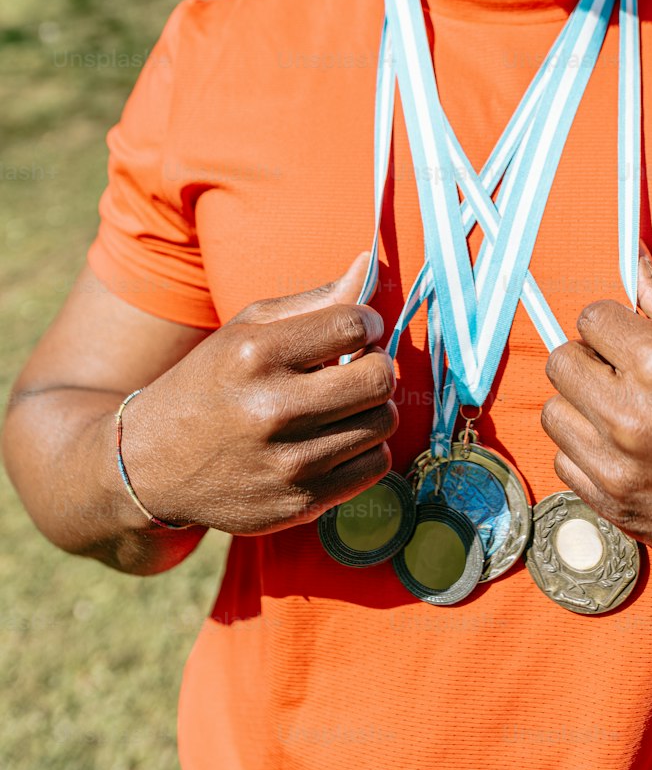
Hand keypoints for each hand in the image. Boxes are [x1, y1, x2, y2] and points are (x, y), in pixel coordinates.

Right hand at [122, 254, 397, 534]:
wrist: (149, 465)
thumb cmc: (209, 384)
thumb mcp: (245, 330)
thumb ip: (311, 301)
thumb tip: (367, 265)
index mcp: (256, 355)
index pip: (353, 325)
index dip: (368, 324)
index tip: (359, 331)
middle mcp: (272, 410)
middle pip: (379, 379)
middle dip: (377, 366)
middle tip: (357, 368)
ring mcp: (287, 463)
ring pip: (383, 423)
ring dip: (373, 409)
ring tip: (343, 405)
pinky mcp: (299, 504)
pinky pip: (374, 467)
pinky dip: (366, 449)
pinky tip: (337, 439)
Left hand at [541, 244, 651, 567]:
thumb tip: (632, 256)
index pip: (589, 317)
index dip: (611, 323)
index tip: (629, 336)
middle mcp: (630, 415)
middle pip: (560, 363)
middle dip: (589, 358)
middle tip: (623, 371)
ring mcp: (619, 466)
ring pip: (555, 414)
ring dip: (582, 406)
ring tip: (624, 410)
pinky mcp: (614, 504)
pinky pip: (564, 461)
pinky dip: (587, 452)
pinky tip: (626, 449)